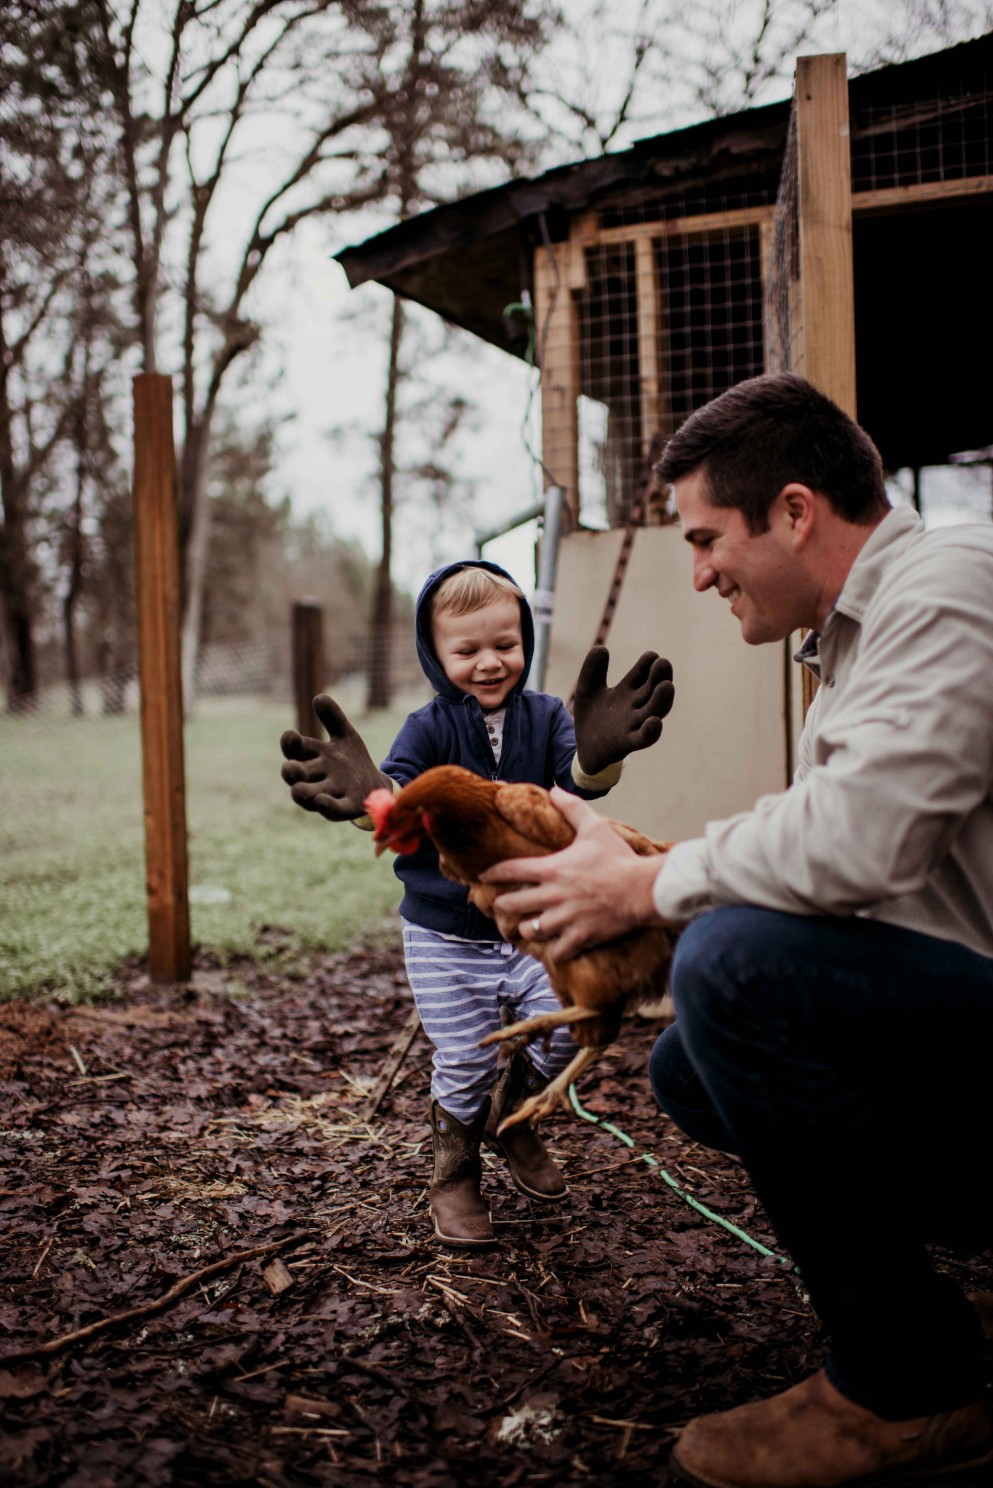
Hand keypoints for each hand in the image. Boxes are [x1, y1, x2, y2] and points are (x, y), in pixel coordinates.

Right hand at [280, 695, 390, 820]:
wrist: (374, 786)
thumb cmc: (351, 762)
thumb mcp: (345, 736)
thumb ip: (333, 718)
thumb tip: (319, 697)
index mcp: (313, 757)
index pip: (296, 749)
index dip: (290, 744)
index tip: (291, 735)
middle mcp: (316, 777)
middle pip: (295, 774)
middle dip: (291, 771)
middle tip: (292, 767)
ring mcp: (328, 793)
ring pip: (307, 795)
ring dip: (301, 792)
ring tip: (298, 790)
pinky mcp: (344, 808)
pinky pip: (332, 810)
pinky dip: (326, 806)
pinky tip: (322, 801)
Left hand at [480, 788, 667, 960]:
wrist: (641, 889)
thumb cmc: (618, 858)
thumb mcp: (594, 827)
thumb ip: (572, 808)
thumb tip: (554, 789)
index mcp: (551, 869)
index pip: (510, 870)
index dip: (493, 873)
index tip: (483, 877)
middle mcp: (552, 895)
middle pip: (513, 904)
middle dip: (503, 905)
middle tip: (502, 905)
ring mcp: (565, 918)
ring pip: (531, 931)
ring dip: (527, 929)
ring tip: (527, 928)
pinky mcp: (581, 936)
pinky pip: (559, 952)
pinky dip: (556, 952)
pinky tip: (556, 949)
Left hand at [573, 646, 673, 775]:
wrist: (583, 748)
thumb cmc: (591, 717)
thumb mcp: (587, 689)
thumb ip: (592, 670)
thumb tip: (601, 648)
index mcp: (628, 691)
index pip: (642, 674)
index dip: (647, 664)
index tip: (651, 656)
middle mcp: (636, 706)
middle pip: (653, 690)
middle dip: (660, 676)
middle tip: (663, 662)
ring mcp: (633, 725)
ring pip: (654, 711)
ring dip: (661, 700)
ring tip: (667, 686)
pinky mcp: (627, 743)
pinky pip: (643, 738)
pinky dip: (650, 731)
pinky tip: (654, 721)